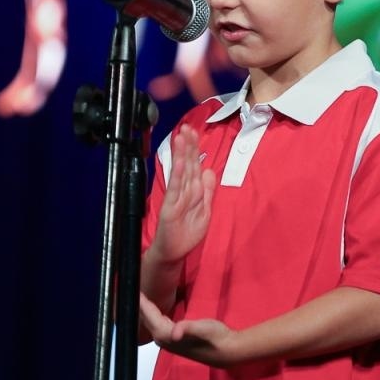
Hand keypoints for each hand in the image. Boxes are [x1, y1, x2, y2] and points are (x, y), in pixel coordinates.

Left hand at [139, 294, 243, 368]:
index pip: (149, 315)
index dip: (141, 301)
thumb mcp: (204, 328)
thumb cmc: (216, 337)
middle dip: (138, 305)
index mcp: (167, 335)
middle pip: (146, 320)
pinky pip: (157, 325)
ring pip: (150, 323)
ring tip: (139, 296)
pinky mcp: (174, 340)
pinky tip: (152, 309)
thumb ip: (188, 328)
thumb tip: (175, 333)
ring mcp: (168, 342)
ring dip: (144, 311)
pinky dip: (152, 315)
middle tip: (131, 288)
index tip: (133, 287)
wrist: (227, 351)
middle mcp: (163, 340)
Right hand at [150, 125, 215, 263]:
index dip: (195, 148)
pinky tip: (179, 164)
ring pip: (181, 173)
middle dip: (187, 145)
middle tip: (187, 127)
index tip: (194, 131)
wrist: (172, 253)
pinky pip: (176, 190)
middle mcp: (183, 191)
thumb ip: (207, 191)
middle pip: (187, 164)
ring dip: (181, 155)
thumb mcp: (204, 210)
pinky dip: (178, 176)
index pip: (194, 165)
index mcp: (192, 190)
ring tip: (181, 138)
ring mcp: (176, 198)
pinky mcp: (170, 208)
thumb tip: (209, 170)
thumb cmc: (186, 233)